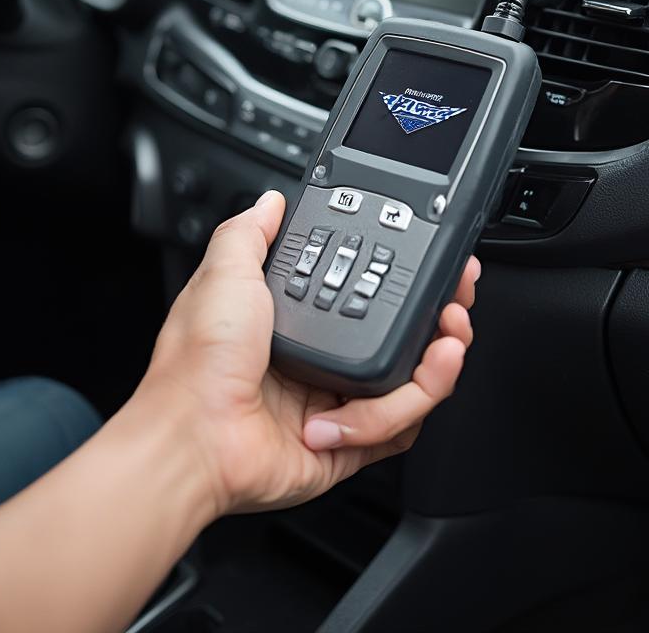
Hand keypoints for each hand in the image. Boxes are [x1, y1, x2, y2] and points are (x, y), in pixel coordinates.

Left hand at [142, 190, 476, 518]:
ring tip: (444, 348)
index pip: (370, 294)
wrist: (191, 439)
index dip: (408, 280)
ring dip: (436, 367)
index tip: (434, 268)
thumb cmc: (198, 364)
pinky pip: (395, 430)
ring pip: (412, 385)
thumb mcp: (223, 275)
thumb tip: (270, 202)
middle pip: (404, 340)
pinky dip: (397, 413)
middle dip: (442, 322)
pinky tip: (374, 401)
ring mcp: (336, 405)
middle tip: (456, 307)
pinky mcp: (347, 447)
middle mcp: (321, 361)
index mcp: (297, 322)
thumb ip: (250, 232)